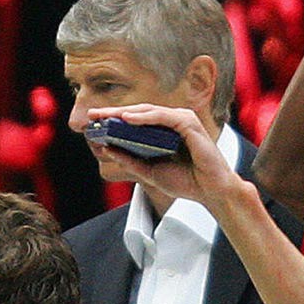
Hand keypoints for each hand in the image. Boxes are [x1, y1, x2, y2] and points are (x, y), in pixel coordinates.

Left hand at [84, 102, 245, 207]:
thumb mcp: (150, 172)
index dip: (113, 119)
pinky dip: (145, 116)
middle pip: (139, 112)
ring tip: (106, 116)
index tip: (92, 122)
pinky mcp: (189, 124)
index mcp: (164, 132)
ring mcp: (182, 121)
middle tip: (93, 115)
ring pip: (149, 111)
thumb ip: (130, 160)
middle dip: (114, 113)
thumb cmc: (186, 181)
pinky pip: (163, 116)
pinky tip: (127, 119)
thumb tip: (106, 148)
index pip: (135, 121)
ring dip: (126, 112)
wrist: (211, 192)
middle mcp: (173, 122)